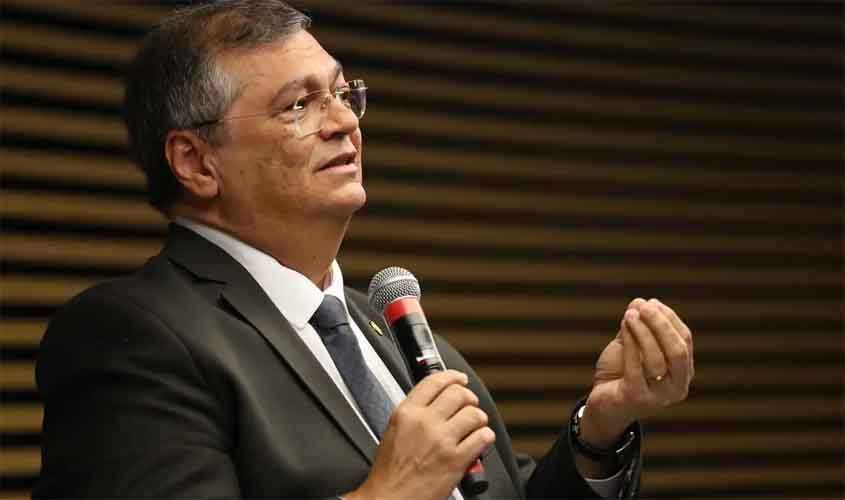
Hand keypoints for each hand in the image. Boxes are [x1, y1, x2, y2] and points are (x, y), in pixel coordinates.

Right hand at [345, 370, 494, 499]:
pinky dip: (485, 438)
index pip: (435, 381)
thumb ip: (414, 413)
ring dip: (479, 419)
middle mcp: (425, 423)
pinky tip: (479, 442)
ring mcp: (442, 441)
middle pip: (459, 394)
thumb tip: (436, 401)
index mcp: (407, 413)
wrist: (390, 499)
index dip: (453, 376)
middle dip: (469, 398)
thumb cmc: (390, 472)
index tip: (460, 379)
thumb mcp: (394, 431)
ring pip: (475, 414)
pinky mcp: (456, 460)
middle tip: (469, 405)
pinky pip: (483, 437)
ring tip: (475, 426)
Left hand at [580, 298, 693, 448]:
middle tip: (644, 306)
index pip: (684, 340)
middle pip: (678, 350)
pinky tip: (624, 326)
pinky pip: (635, 367)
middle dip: (661, 325)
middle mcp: (677, 387)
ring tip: (629, 315)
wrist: (602, 404)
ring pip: (657, 358)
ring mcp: (659, 396)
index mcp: (683, 372)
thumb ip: (638, 327)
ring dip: (643, 331)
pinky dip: (631, 343)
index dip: (669, 318)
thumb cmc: (621, 373)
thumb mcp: (632, 346)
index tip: (650, 302)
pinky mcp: (637, 398)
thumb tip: (640, 302)